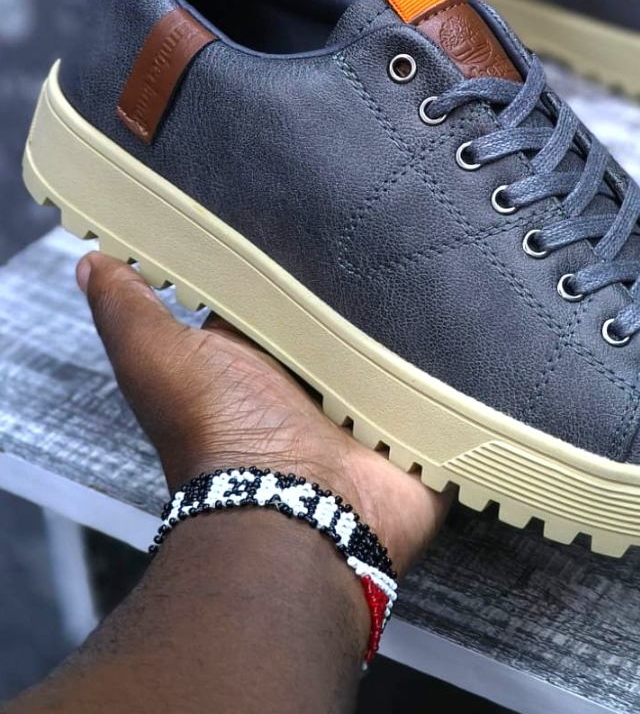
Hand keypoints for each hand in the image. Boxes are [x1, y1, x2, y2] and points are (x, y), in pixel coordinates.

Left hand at [78, 252, 451, 575]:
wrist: (300, 514)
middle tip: (391, 219)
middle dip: (368, 276)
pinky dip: (458, 363)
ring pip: (404, 342)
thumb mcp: (161, 361)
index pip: (282, 290)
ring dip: (419, 316)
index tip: (313, 200)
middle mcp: (318, 379)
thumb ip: (130, 312)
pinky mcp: (422, 427)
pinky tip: (473, 317)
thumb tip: (93, 260)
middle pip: (350, 312)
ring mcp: (375, 404)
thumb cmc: (225, 439)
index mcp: (262, 358)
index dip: (291, 252)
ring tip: (442, 259)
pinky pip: (450, 385)